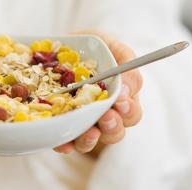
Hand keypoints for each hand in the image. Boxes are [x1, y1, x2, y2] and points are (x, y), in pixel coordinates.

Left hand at [54, 30, 142, 153]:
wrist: (61, 46)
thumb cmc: (93, 47)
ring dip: (91, 140)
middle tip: (106, 116)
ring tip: (89, 132)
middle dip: (113, 127)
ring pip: (90, 142)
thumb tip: (127, 90)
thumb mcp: (112, 46)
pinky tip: (62, 143)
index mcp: (119, 99)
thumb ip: (126, 61)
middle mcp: (101, 114)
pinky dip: (64, 145)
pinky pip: (63, 141)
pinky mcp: (61, 125)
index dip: (129, 112)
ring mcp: (81, 122)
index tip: (122, 102)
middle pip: (114, 133)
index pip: (130, 114)